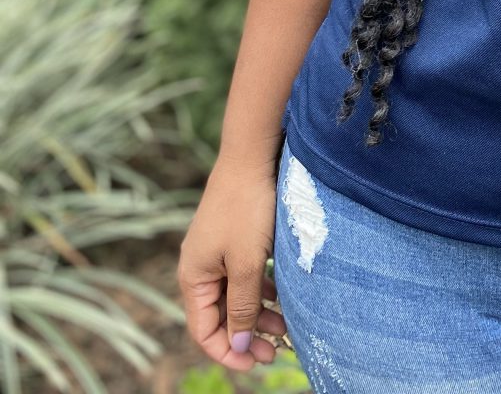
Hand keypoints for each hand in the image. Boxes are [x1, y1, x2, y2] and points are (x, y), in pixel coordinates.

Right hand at [177, 162, 287, 372]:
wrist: (252, 155)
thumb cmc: (247, 209)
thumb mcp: (246, 263)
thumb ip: (243, 306)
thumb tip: (240, 344)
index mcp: (194, 277)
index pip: (204, 331)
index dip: (229, 352)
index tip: (257, 363)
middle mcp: (201, 267)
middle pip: (221, 315)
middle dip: (248, 335)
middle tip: (279, 350)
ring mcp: (218, 252)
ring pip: (237, 295)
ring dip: (260, 313)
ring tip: (287, 327)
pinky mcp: (235, 238)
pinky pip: (245, 275)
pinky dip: (263, 289)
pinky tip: (283, 297)